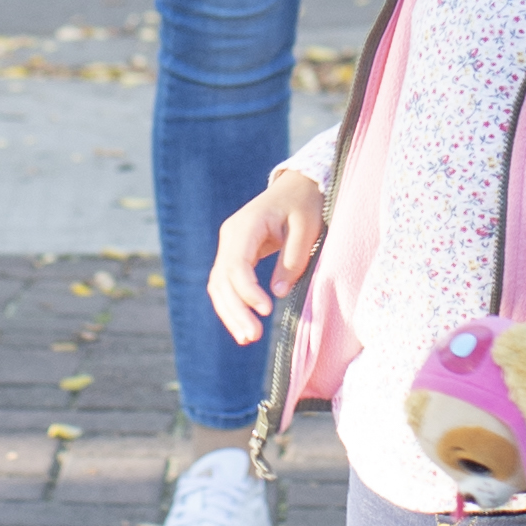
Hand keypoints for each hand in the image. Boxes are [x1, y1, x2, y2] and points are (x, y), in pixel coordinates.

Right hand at [209, 164, 325, 347]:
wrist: (296, 187)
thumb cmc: (304, 205)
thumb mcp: (306, 229)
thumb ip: (292, 260)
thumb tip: (277, 293)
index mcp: (246, 225)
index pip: (236, 264)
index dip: (247, 291)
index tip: (267, 311)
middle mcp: (230, 236)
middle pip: (222, 279)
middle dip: (235, 310)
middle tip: (253, 337)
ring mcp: (228, 246)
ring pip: (218, 285)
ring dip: (230, 313)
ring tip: (246, 338)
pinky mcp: (234, 255)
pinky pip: (225, 284)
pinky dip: (231, 306)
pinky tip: (242, 326)